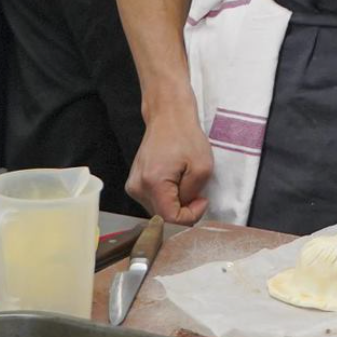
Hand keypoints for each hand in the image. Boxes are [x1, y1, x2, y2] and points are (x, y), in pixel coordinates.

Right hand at [128, 106, 213, 224]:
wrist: (168, 116)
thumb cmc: (186, 136)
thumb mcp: (202, 166)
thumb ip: (192, 194)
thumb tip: (185, 208)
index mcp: (153, 183)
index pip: (170, 219)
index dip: (190, 215)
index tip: (201, 199)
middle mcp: (138, 187)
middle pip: (163, 216)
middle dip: (183, 209)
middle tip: (196, 191)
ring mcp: (133, 186)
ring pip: (158, 210)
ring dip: (175, 203)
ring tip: (185, 181)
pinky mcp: (135, 183)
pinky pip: (154, 201)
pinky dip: (167, 197)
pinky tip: (175, 180)